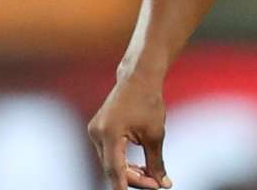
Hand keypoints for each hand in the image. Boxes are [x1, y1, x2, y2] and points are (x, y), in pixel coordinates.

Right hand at [87, 75, 172, 189]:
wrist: (139, 77)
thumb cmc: (148, 102)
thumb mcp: (155, 134)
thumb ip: (156, 162)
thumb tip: (163, 184)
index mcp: (109, 133)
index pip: (115, 169)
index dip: (126, 186)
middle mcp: (96, 133)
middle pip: (112, 168)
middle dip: (133, 178)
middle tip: (155, 184)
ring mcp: (94, 131)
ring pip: (110, 162)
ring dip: (128, 171)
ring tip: (149, 176)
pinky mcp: (97, 130)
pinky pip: (108, 153)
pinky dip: (122, 161)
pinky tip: (138, 167)